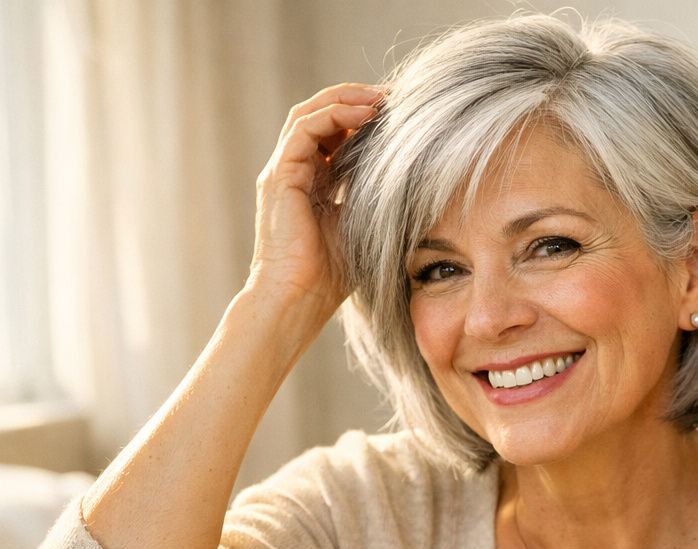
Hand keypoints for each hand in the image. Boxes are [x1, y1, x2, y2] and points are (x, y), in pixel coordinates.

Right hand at [246, 82, 384, 339]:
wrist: (299, 301)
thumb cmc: (332, 278)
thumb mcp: (364, 228)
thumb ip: (377, 201)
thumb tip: (417, 184)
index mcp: (314, 183)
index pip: (336, 134)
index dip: (365, 118)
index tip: (402, 115)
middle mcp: (295, 171)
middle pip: (322, 116)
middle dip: (358, 99)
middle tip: (396, 96)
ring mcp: (284, 172)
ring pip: (310, 114)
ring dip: (347, 99)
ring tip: (382, 98)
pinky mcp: (280, 176)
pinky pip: (304, 129)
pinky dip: (335, 114)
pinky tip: (366, 113)